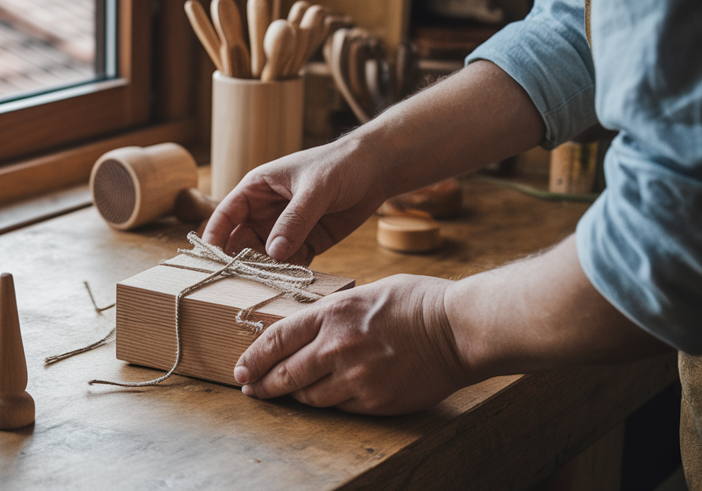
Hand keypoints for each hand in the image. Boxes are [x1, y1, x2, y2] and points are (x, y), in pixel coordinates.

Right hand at [202, 143, 386, 264]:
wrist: (377, 169)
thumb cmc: (340, 165)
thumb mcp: (315, 189)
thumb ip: (295, 220)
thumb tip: (273, 253)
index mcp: (257, 188)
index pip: (226, 215)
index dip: (215, 236)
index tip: (211, 260)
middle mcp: (266, 211)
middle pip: (242, 241)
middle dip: (241, 260)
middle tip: (243, 281)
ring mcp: (285, 229)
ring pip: (265, 256)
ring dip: (266, 270)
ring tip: (269, 284)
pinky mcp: (307, 242)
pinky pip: (291, 263)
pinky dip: (290, 274)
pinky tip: (293, 282)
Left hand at [234, 274, 475, 414]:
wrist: (459, 329)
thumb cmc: (418, 303)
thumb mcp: (365, 293)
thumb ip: (332, 312)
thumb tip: (305, 328)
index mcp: (332, 313)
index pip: (276, 339)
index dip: (252, 357)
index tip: (241, 368)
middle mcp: (337, 346)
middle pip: (284, 374)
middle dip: (262, 385)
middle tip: (251, 390)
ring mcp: (356, 377)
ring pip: (308, 397)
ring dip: (294, 397)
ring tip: (287, 395)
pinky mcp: (374, 401)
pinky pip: (339, 408)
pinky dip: (329, 403)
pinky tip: (325, 399)